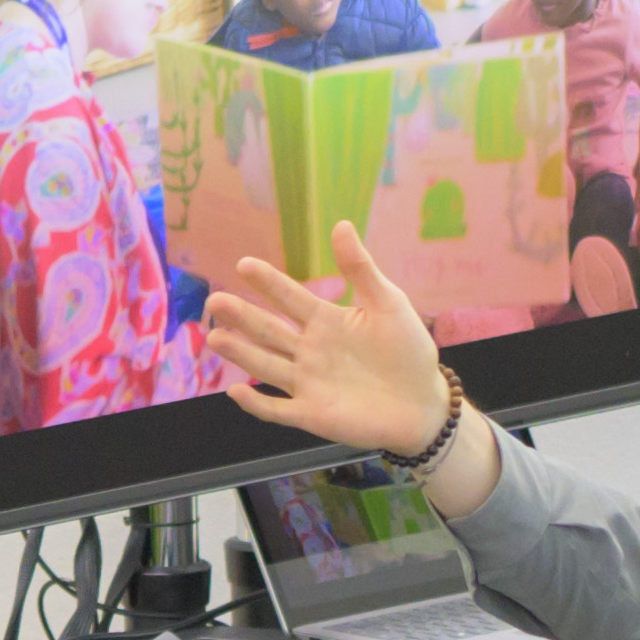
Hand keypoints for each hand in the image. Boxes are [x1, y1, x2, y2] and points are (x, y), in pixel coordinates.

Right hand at [197, 224, 456, 462]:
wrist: (424, 403)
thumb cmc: (408, 351)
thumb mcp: (389, 303)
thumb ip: (361, 269)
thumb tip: (340, 225)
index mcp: (326, 320)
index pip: (290, 297)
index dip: (268, 282)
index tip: (244, 264)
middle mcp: (309, 350)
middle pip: (269, 331)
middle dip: (242, 316)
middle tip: (215, 301)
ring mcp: (308, 383)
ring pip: (267, 366)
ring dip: (241, 354)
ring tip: (215, 338)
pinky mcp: (312, 415)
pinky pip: (278, 410)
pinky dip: (257, 404)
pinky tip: (236, 392)